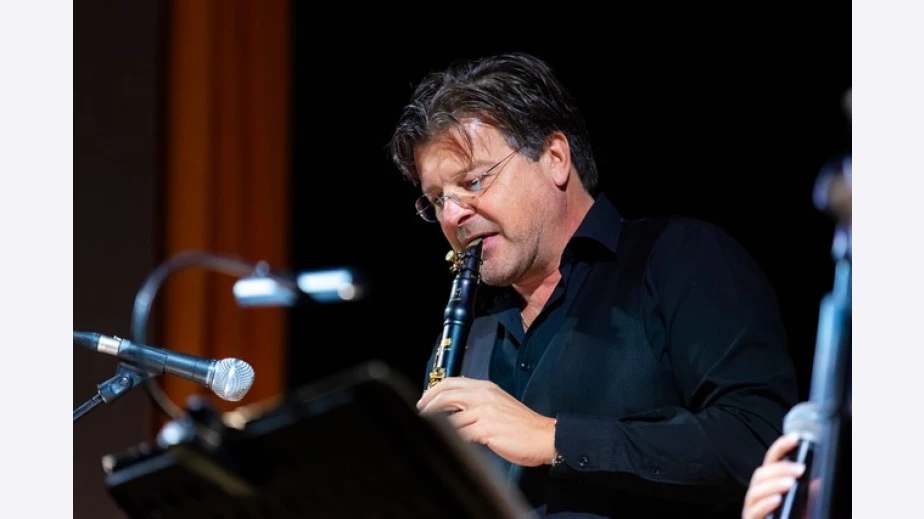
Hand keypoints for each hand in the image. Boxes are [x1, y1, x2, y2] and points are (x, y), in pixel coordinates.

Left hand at [417, 377, 555, 466]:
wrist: (544, 436)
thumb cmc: (523, 425)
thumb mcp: (499, 404)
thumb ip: (478, 402)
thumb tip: (453, 409)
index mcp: (486, 388)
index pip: (453, 382)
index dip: (434, 391)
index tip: (424, 400)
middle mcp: (484, 396)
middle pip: (446, 394)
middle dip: (428, 404)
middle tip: (420, 414)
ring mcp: (485, 412)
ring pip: (449, 416)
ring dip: (435, 424)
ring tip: (428, 430)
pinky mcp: (486, 429)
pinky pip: (460, 433)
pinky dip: (450, 437)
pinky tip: (446, 441)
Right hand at [742, 434, 805, 518]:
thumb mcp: (805, 508)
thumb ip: (809, 494)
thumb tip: (818, 479)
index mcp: (770, 487)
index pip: (771, 461)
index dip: (781, 448)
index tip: (795, 438)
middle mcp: (758, 496)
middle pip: (760, 474)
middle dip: (779, 469)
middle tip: (800, 469)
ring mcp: (753, 510)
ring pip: (755, 491)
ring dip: (772, 484)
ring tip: (790, 483)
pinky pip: (754, 511)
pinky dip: (765, 504)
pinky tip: (777, 500)